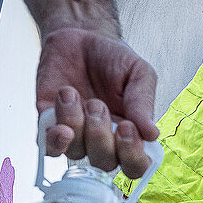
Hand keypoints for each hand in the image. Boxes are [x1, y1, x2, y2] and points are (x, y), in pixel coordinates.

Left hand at [37, 28, 158, 177]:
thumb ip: (144, 101)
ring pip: (76, 153)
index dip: (132, 156)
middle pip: (104, 164)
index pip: (136, 166)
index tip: (127, 127)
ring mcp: (77, 135)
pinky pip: (51, 146)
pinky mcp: (50, 124)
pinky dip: (55, 138)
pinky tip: (59, 122)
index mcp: (132, 134)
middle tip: (98, 104)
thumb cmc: (114, 59)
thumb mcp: (139, 73)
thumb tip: (152, 134)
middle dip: (100, 136)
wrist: (81, 37)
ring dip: (75, 123)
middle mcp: (105, 141)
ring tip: (73, 93)